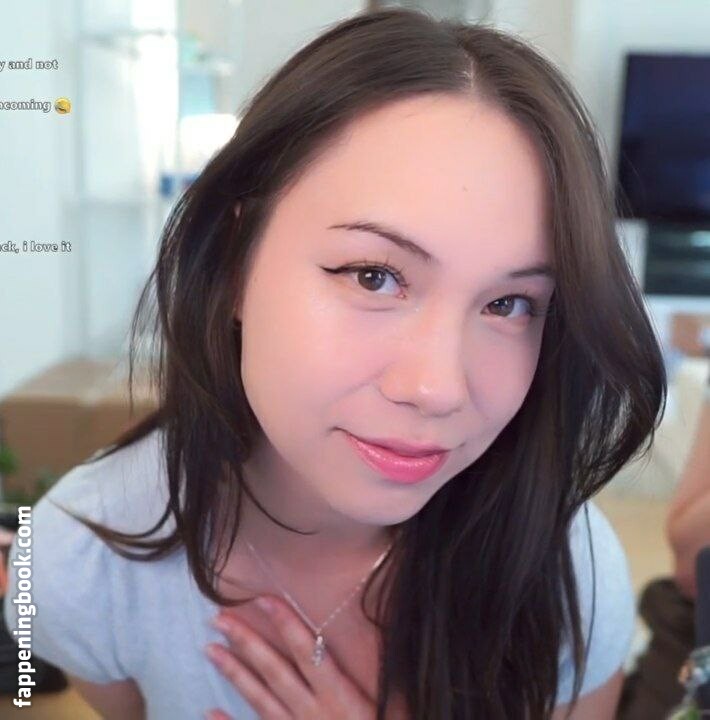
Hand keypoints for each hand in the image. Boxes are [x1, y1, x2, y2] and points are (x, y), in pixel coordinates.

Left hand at [204, 595, 377, 719]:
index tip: (264, 598)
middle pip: (276, 670)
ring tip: (210, 649)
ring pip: (261, 699)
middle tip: (219, 618)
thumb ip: (386, 680)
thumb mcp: (396, 708)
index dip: (286, 623)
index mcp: (341, 697)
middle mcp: (314, 713)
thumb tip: (384, 640)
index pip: (308, 650)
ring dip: (235, 673)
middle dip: (248, 642)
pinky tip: (209, 713)